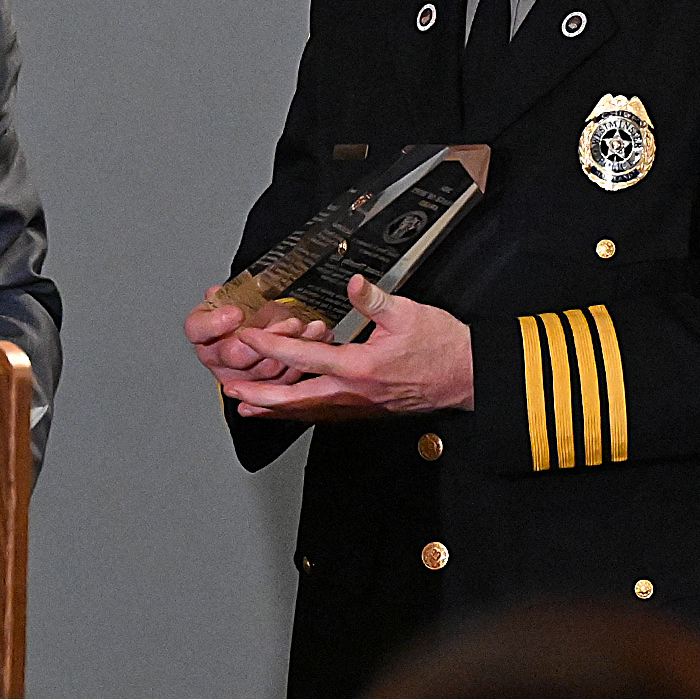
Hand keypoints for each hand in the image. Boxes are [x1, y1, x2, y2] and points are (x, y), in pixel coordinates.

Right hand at [186, 291, 330, 389]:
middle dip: (267, 337)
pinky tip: (317, 337)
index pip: (198, 329)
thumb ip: (229, 293)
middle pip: (236, 354)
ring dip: (293, 346)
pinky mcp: (266, 388)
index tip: (235, 313)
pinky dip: (307, 356)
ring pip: (267, 368)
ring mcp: (240, 377)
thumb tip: (217, 292)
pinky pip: (286, 378)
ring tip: (308, 327)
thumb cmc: (247, 311)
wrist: (264, 324)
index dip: (216, 324)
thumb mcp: (237, 293)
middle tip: (288, 322)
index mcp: (202, 332)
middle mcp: (217, 358)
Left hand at [221, 274, 474, 419]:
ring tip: (245, 405)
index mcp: (360, 367)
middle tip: (230, 389)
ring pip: (308, 411)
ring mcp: (359, 406)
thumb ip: (375, 300)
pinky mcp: (364, 409)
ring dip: (274, 408)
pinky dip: (298, 412)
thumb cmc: (441, 345)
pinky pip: (323, 414)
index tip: (247, 337)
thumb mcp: (409, 314)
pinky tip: (286, 410)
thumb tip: (356, 284)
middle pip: (296, 398)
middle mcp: (354, 393)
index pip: (305, 357)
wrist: (468, 375)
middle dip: (260, 393)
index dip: (272, 345)